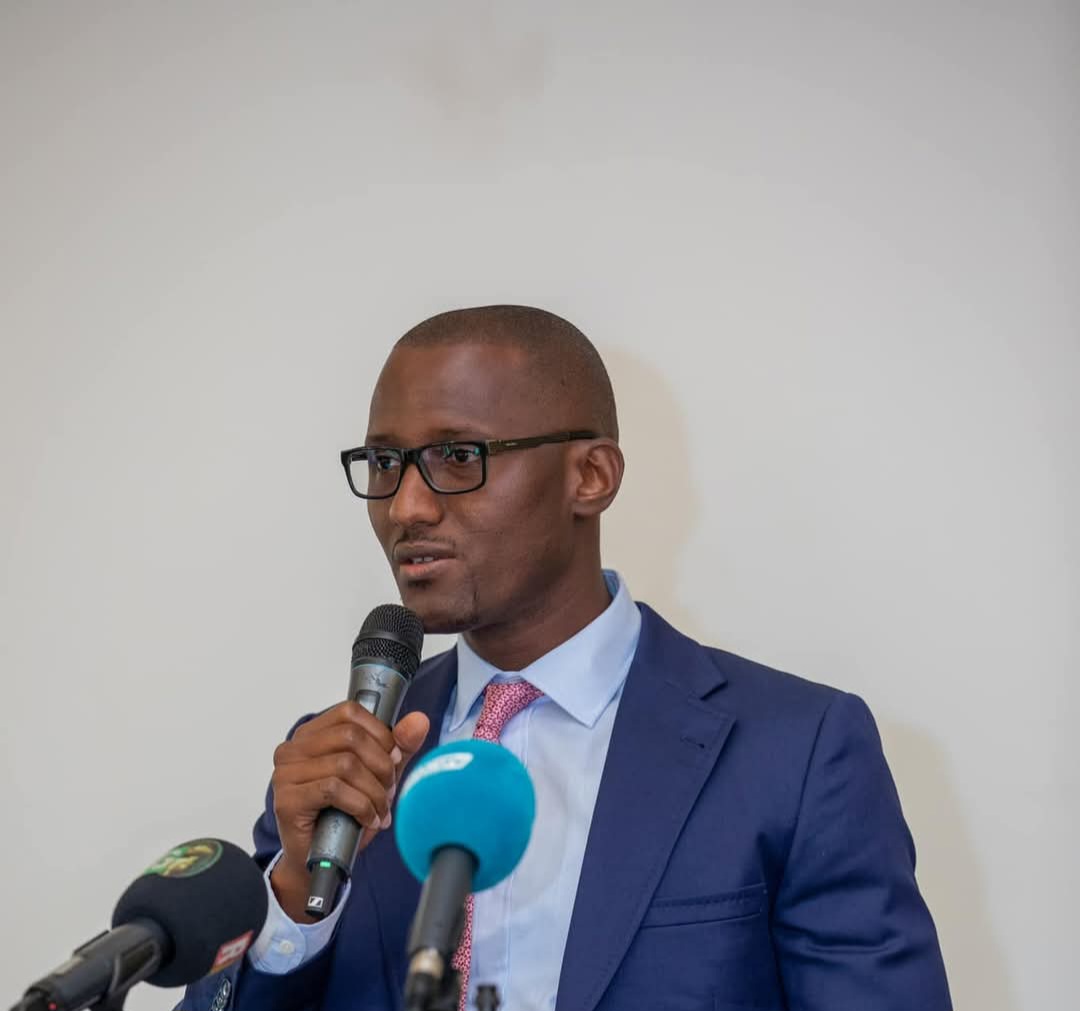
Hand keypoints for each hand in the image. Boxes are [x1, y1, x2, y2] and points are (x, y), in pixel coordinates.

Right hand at [268, 702, 430, 921]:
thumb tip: (420, 720)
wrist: (318, 859)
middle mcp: (293, 748)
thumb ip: (398, 746)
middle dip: (381, 765)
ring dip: (373, 791)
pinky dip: (361, 805)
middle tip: (389, 790)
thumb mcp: (377, 774)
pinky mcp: (287, 800)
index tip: (394, 758)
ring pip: (345, 765)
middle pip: (351, 738)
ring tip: (380, 809)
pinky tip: (368, 819)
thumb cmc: (344, 813)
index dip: (380, 733)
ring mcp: (285, 774)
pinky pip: (334, 790)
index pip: (350, 712)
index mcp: (312, 734)